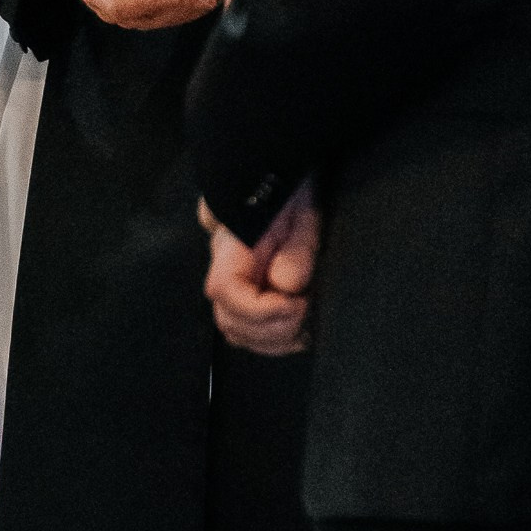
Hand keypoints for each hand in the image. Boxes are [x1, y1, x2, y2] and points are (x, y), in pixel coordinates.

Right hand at [38, 0, 226, 31]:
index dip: (145, 5)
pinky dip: (188, 6)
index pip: (116, 6)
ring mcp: (122, 3)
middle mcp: (105, 0)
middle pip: (146, 17)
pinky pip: (163, 11)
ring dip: (191, 9)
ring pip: (159, 18)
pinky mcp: (138, 0)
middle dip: (180, 9)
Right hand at [200, 185, 319, 355]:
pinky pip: (248, 331)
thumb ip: (296, 248)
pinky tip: (298, 334)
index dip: (259, 309)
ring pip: (236, 332)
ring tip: (304, 328)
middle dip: (271, 329)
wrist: (281, 188)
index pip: (226, 289)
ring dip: (273, 341)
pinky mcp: (247, 298)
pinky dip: (273, 342)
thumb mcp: (302, 214)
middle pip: (229, 320)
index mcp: (232, 248)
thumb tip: (286, 284)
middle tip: (305, 313)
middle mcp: (224, 271)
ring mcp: (233, 288)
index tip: (296, 303)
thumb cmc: (291, 198)